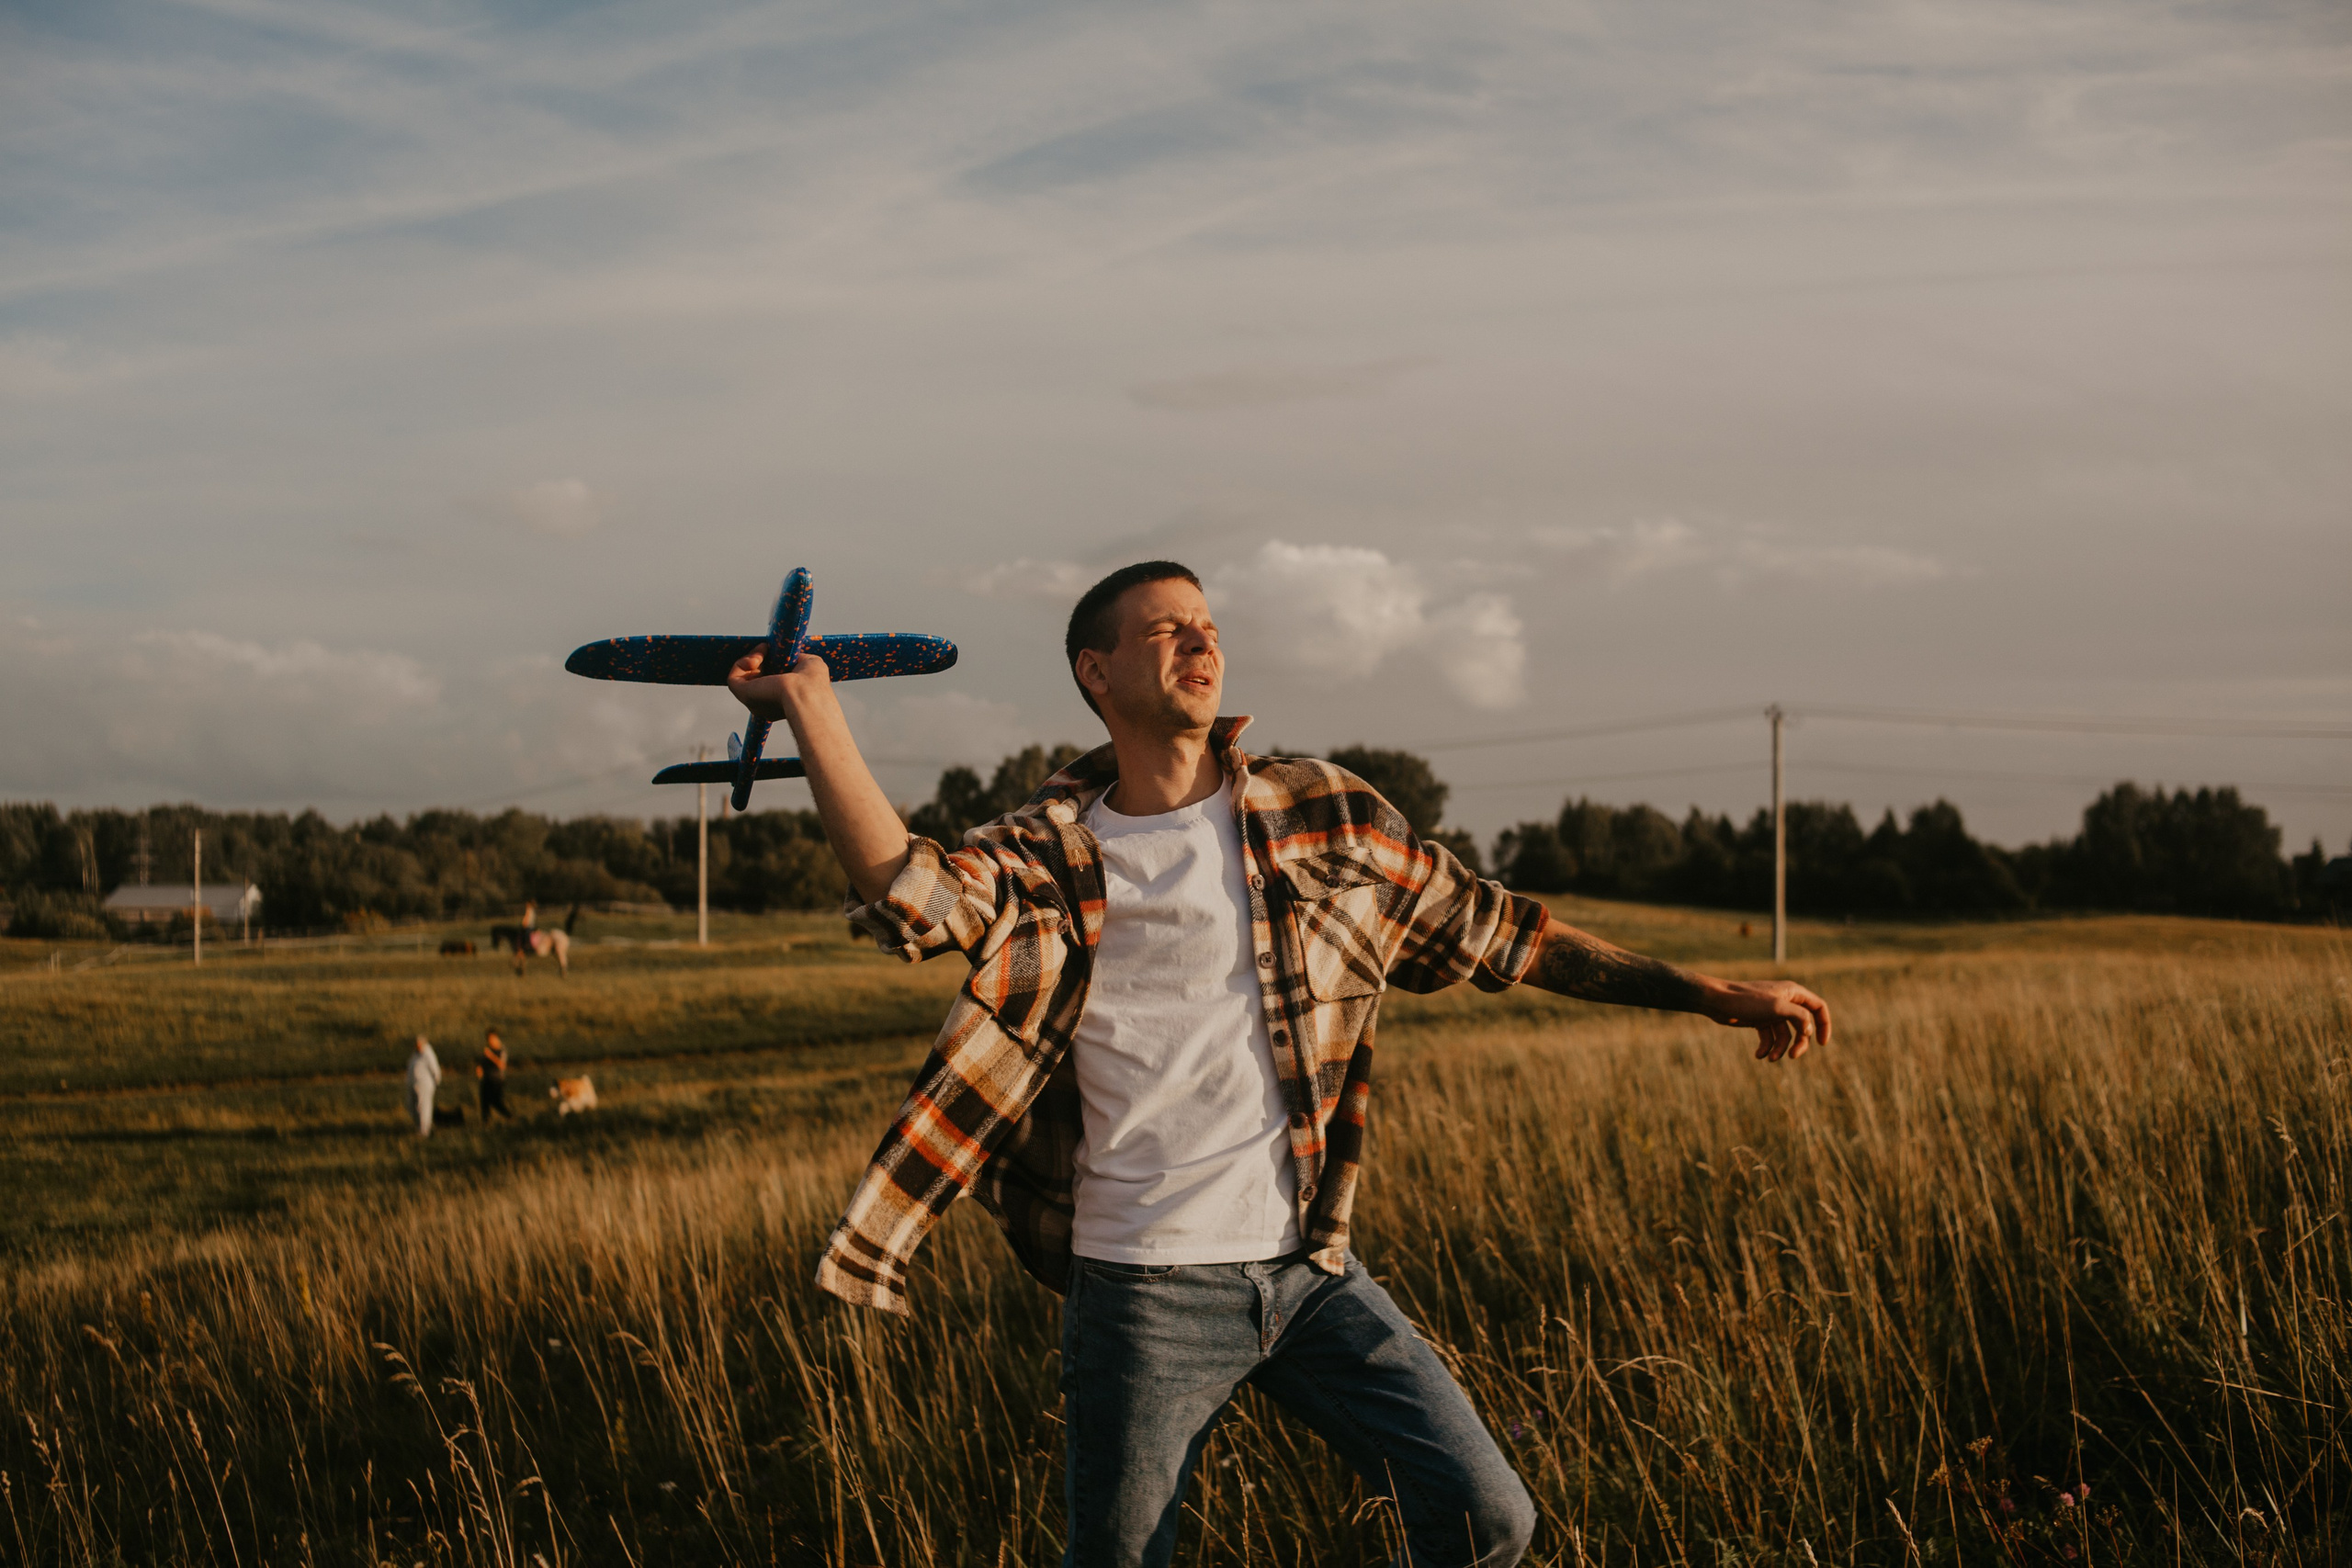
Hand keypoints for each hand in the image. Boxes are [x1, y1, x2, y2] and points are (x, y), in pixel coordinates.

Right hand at [726, 644, 831, 724]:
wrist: (805, 694)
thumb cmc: (813, 683)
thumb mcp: (809, 664)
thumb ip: (796, 658)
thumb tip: (787, 653)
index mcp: (783, 699)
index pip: (769, 680)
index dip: (768, 664)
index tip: (774, 652)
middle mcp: (766, 703)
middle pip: (754, 677)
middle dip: (759, 659)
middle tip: (767, 648)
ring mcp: (753, 700)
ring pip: (743, 676)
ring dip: (751, 658)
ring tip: (763, 651)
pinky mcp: (742, 694)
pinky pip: (733, 677)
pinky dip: (741, 663)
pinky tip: (756, 658)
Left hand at [1703, 979, 1830, 1062]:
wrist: (1717, 1001)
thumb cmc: (1746, 1001)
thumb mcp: (1777, 1007)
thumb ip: (1799, 1016)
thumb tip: (1809, 1030)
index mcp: (1793, 993)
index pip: (1818, 1007)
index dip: (1824, 1025)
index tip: (1822, 1043)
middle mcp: (1785, 1001)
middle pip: (1803, 1026)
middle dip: (1799, 1043)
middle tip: (1793, 1056)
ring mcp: (1772, 1012)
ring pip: (1786, 1035)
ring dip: (1780, 1048)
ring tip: (1770, 1058)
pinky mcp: (1759, 1020)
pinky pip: (1770, 1037)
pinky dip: (1767, 1047)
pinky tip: (1759, 1055)